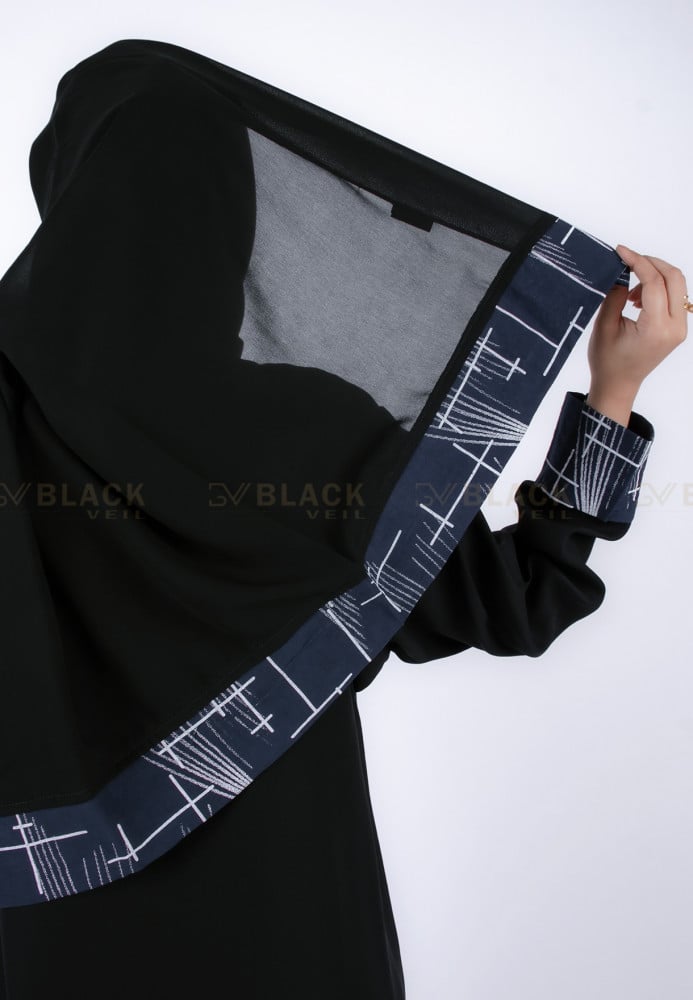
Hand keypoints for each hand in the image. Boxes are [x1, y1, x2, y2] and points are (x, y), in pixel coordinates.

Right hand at [587, 245, 687, 398]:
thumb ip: (616, 294)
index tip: (621, 251)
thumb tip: (622, 270)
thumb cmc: (608, 361)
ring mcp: (680, 328)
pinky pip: (675, 296)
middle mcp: (675, 328)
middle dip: (651, 262)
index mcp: (656, 329)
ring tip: (630, 290)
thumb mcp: (605, 326)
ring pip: (677, 284)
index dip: (637, 261)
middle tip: (628, 260)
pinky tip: (638, 298)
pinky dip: (659, 287)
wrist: (618, 384)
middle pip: (674, 277)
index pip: (654, 282)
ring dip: (655, 275)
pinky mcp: (679, 327)